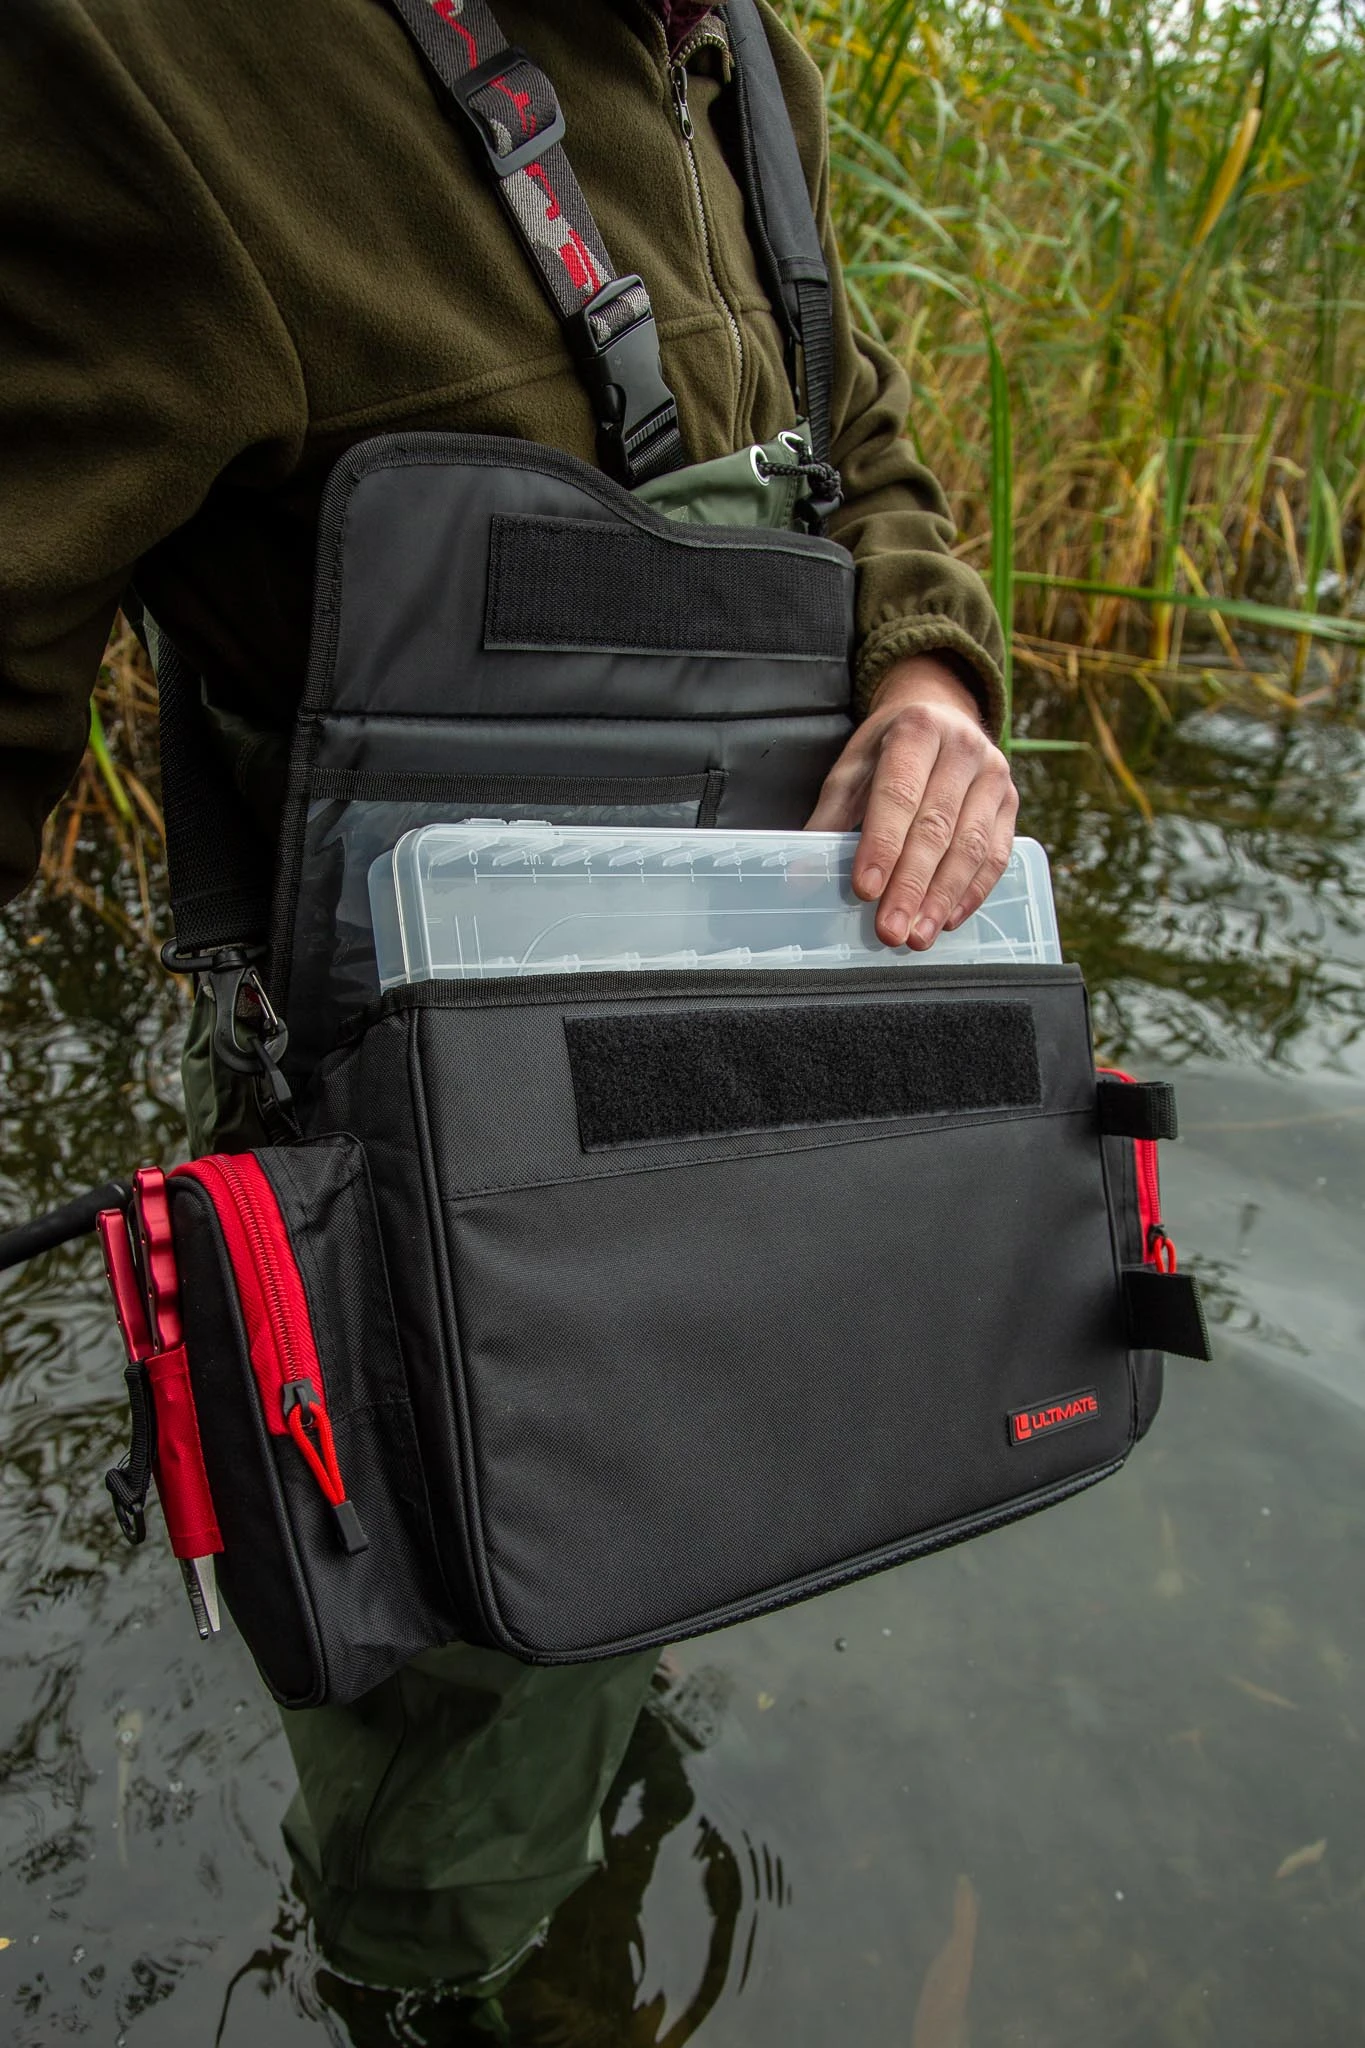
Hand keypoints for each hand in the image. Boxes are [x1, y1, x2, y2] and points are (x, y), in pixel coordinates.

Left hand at [806, 655, 1017, 948]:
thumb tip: (803, 875)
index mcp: (918, 729)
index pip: (899, 794)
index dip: (882, 845)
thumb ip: (830, 819)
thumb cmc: (888, 750)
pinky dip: (971, 893)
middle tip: (890, 930)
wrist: (941, 713)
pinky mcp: (1011, 802)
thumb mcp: (853, 770)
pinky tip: (946, 920)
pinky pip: (996, 855)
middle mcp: (963, 748)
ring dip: (942, 898)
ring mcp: (994, 775)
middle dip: (911, 885)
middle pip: (937, 826)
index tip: (865, 890)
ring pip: (971, 846)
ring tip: (917, 937)